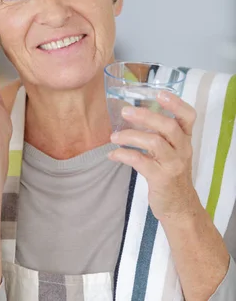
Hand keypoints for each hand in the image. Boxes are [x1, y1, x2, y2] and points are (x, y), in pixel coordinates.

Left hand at [108, 91, 201, 221]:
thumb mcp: (172, 153)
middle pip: (168, 126)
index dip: (176, 103)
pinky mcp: (161, 178)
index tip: (159, 93)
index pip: (188, 116)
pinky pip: (140, 161)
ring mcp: (173, 164)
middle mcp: (182, 150)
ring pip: (154, 142)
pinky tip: (113, 155)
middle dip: (145, 116)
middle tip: (125, 111)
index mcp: (185, 140)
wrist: (180, 207)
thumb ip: (159, 136)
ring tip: (114, 137)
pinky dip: (123, 155)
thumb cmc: (171, 176)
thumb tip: (131, 118)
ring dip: (130, 136)